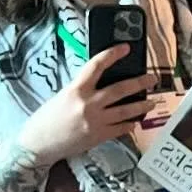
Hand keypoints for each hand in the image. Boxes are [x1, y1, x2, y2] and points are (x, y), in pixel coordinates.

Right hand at [17, 46, 147, 168]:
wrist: (39, 143)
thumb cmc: (47, 118)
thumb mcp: (63, 96)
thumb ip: (82, 89)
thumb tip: (102, 82)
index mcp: (76, 89)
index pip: (97, 65)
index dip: (112, 55)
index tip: (125, 48)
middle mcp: (88, 104)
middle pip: (120, 89)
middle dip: (140, 83)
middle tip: (153, 78)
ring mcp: (96, 121)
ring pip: (126, 111)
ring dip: (141, 106)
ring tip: (152, 102)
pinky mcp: (99, 137)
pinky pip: (121, 129)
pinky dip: (130, 124)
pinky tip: (135, 121)